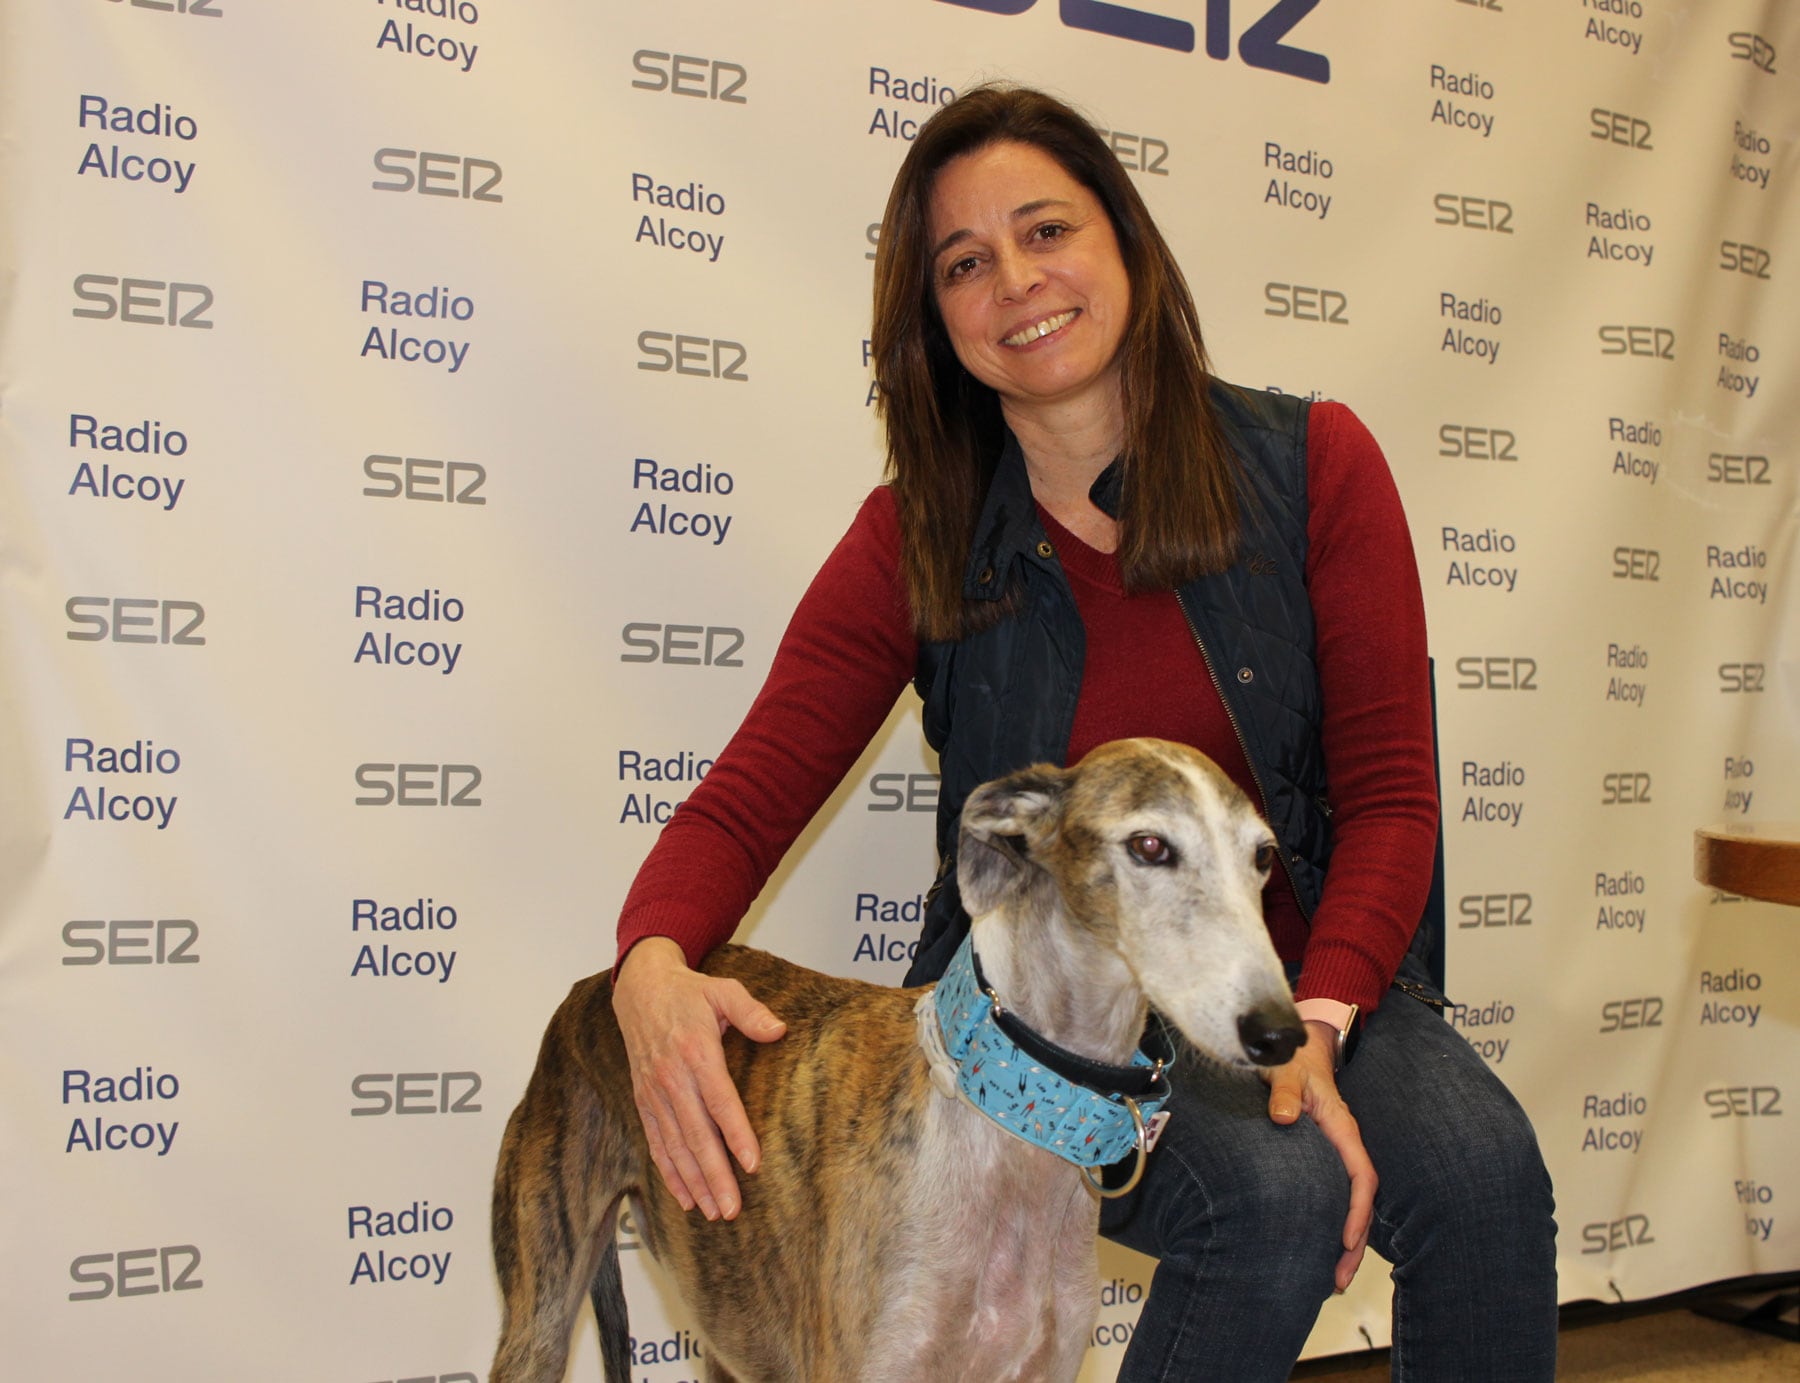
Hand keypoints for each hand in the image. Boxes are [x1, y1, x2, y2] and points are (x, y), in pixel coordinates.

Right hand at [612, 938, 786, 1220]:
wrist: (640, 990)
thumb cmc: (689, 993)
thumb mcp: (723, 990)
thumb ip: (751, 1011)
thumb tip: (779, 1030)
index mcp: (696, 1052)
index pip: (719, 1101)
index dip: (735, 1134)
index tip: (751, 1164)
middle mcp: (672, 1078)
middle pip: (696, 1134)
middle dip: (714, 1175)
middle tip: (732, 1208)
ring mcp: (654, 1093)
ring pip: (676, 1146)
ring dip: (694, 1182)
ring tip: (714, 1212)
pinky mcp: (644, 1101)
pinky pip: (657, 1142)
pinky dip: (669, 1172)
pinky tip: (684, 1198)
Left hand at [1265, 1020, 1377, 1291]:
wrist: (1294, 1050)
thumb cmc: (1290, 1060)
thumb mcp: (1284, 1070)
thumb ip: (1285, 1091)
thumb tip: (1285, 1117)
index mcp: (1342, 1128)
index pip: (1361, 1176)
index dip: (1358, 1211)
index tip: (1346, 1240)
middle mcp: (1344, 1145)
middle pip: (1361, 1201)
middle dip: (1354, 1243)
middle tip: (1338, 1281)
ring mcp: (1336, 1154)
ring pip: (1349, 1203)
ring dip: (1345, 1242)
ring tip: (1332, 1280)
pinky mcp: (1323, 1159)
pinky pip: (1334, 1196)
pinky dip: (1332, 1224)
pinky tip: (1317, 1248)